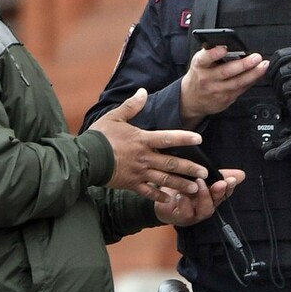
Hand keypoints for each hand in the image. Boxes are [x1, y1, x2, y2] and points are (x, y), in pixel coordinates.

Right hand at [88, 88, 210, 201]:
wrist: (85, 159)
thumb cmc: (99, 137)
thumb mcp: (115, 117)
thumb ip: (131, 106)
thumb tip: (143, 91)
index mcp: (142, 140)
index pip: (167, 138)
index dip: (184, 138)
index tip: (199, 139)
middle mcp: (144, 157)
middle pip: (171, 163)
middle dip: (190, 168)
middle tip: (205, 173)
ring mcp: (139, 173)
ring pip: (164, 180)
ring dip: (181, 184)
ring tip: (196, 188)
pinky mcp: (131, 184)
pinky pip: (148, 192)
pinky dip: (159, 196)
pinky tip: (170, 199)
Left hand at [154, 168, 244, 225]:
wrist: (161, 200)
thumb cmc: (182, 188)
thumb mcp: (199, 177)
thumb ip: (218, 175)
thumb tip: (241, 174)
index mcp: (211, 197)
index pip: (225, 192)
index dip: (229, 187)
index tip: (232, 179)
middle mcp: (205, 207)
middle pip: (216, 201)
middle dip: (220, 192)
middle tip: (221, 183)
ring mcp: (194, 214)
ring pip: (204, 210)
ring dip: (204, 196)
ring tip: (199, 182)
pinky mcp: (181, 217)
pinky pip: (186, 214)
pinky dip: (185, 204)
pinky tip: (182, 195)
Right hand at [180, 46, 268, 127]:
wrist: (191, 100)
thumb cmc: (198, 76)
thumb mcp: (199, 62)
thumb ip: (211, 52)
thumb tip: (229, 43)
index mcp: (199, 66)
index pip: (205, 58)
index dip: (214, 53)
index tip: (224, 48)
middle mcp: (207, 79)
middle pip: (226, 72)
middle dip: (243, 64)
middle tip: (256, 57)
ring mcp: (216, 91)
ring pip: (237, 83)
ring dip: (253, 74)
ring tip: (263, 65)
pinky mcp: (225, 100)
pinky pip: (241, 89)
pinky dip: (251, 81)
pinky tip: (258, 74)